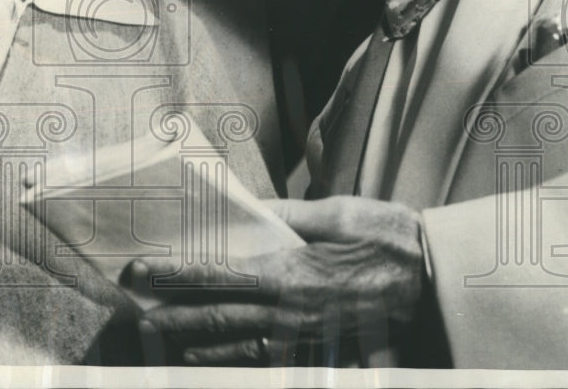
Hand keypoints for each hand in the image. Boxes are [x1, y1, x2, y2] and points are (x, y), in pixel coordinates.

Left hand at [126, 196, 424, 365]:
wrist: (433, 281)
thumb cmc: (385, 237)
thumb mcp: (335, 212)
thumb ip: (286, 215)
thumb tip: (247, 209)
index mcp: (288, 271)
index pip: (215, 274)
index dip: (171, 275)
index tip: (138, 271)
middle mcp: (288, 310)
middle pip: (215, 317)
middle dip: (169, 315)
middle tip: (134, 312)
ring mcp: (302, 335)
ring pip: (234, 344)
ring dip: (192, 341)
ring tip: (159, 336)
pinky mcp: (318, 348)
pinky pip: (265, 359)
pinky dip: (231, 358)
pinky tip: (209, 355)